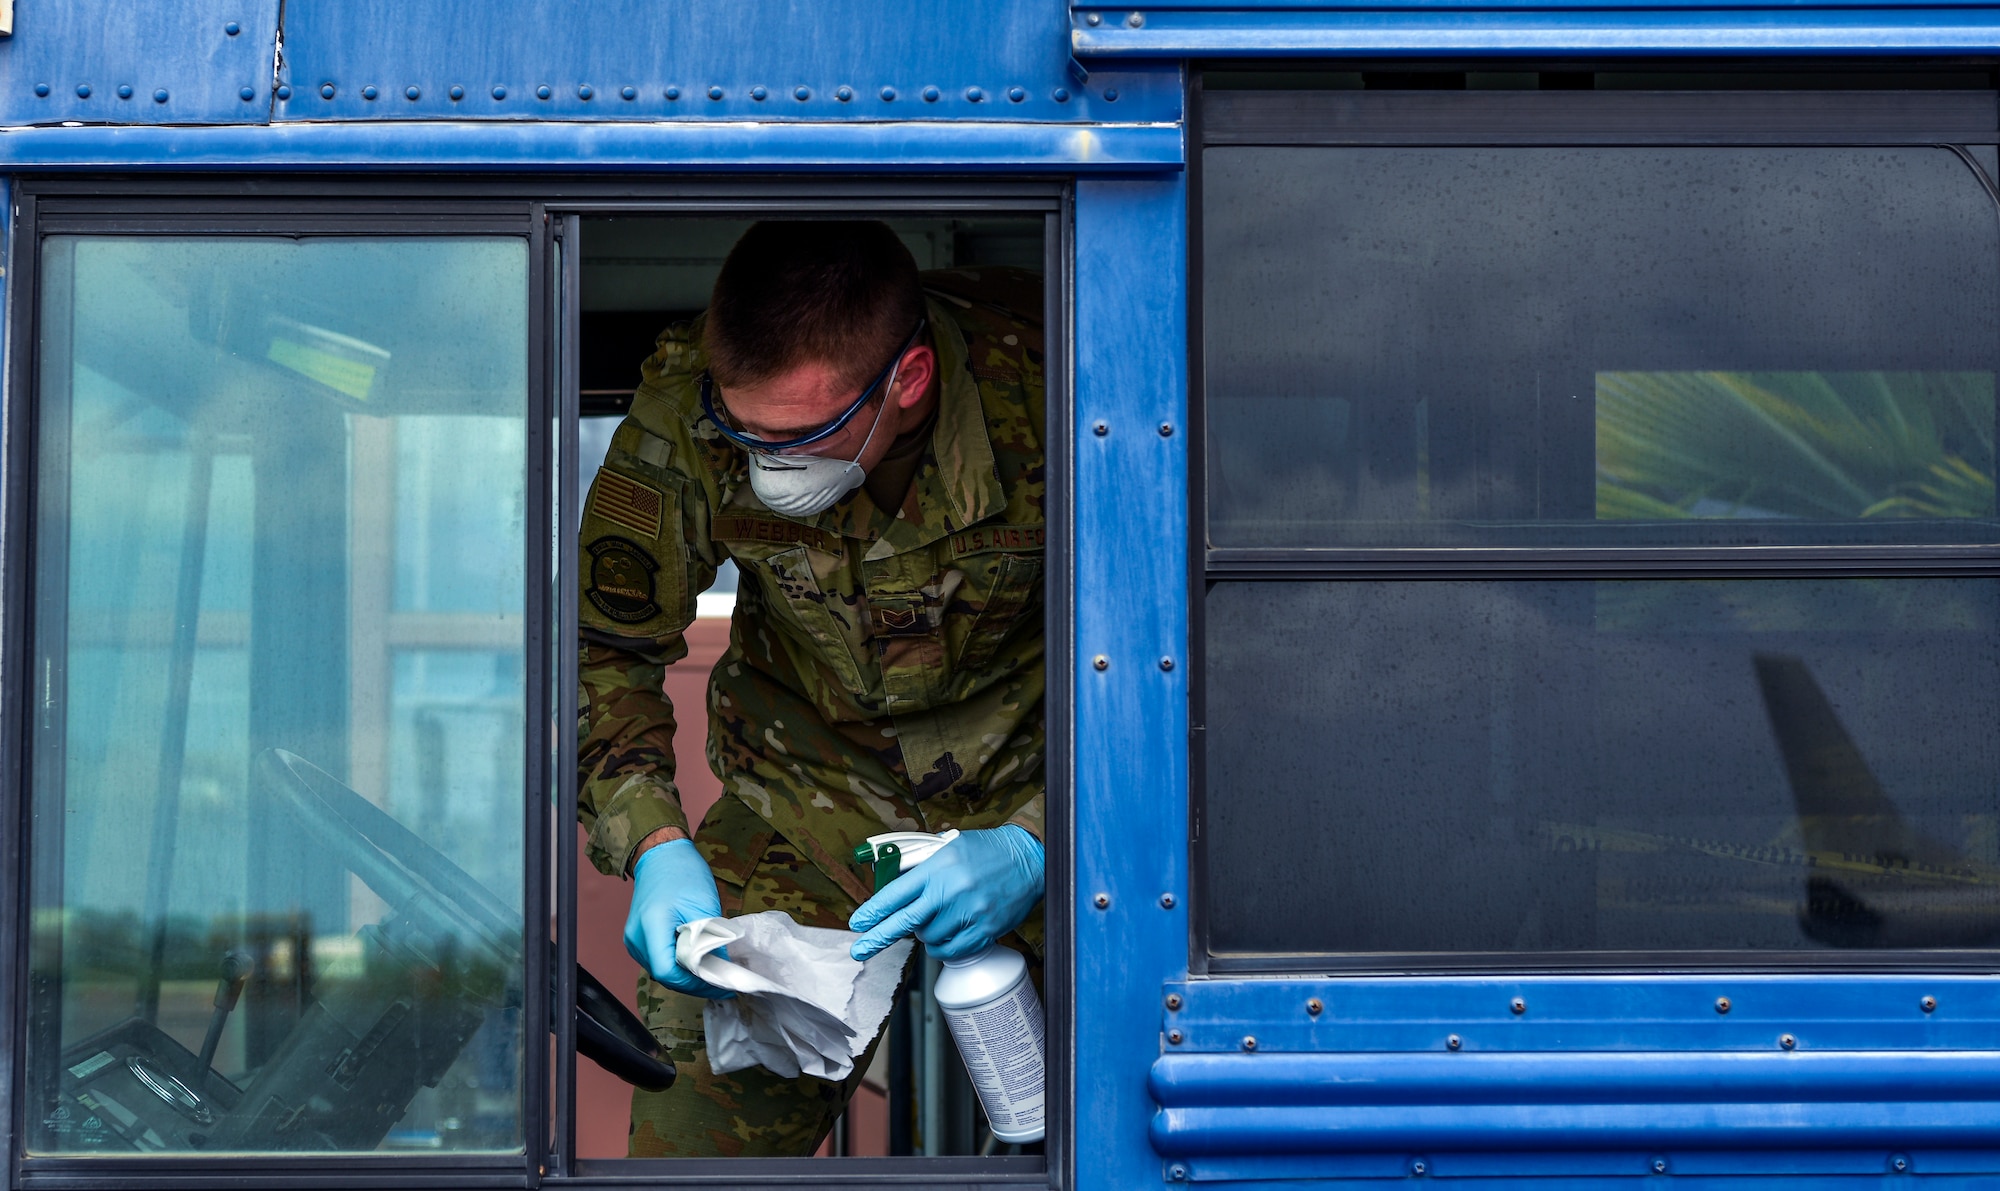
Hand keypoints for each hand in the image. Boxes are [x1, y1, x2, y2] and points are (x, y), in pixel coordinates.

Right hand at [624, 839, 733, 997]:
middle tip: (721, 982)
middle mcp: (635, 938)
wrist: (661, 856)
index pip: (667, 972)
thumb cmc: (683, 874)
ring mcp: (633, 940)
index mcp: (651, 926)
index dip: (694, 983)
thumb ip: (710, 941)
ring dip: (685, 976)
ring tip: (711, 974)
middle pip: (663, 975)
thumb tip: (722, 969)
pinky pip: (657, 961)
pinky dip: (676, 966)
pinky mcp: (636, 939)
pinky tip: (695, 962)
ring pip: (660, 971)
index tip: (719, 984)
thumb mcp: (704, 907)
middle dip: (693, 983)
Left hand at [848, 825, 1044, 961]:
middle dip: (878, 937)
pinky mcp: (983, 930)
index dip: (874, 911)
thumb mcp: (950, 848)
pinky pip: (952, 950)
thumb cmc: (987, 851)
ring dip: (926, 934)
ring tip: (937, 920)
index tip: (858, 923)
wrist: (1028, 860)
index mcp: (938, 868)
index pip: (896, 893)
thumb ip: (922, 867)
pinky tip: (948, 934)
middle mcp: (950, 892)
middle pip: (904, 922)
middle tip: (860, 949)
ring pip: (929, 939)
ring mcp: (967, 913)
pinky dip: (944, 947)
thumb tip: (895, 886)